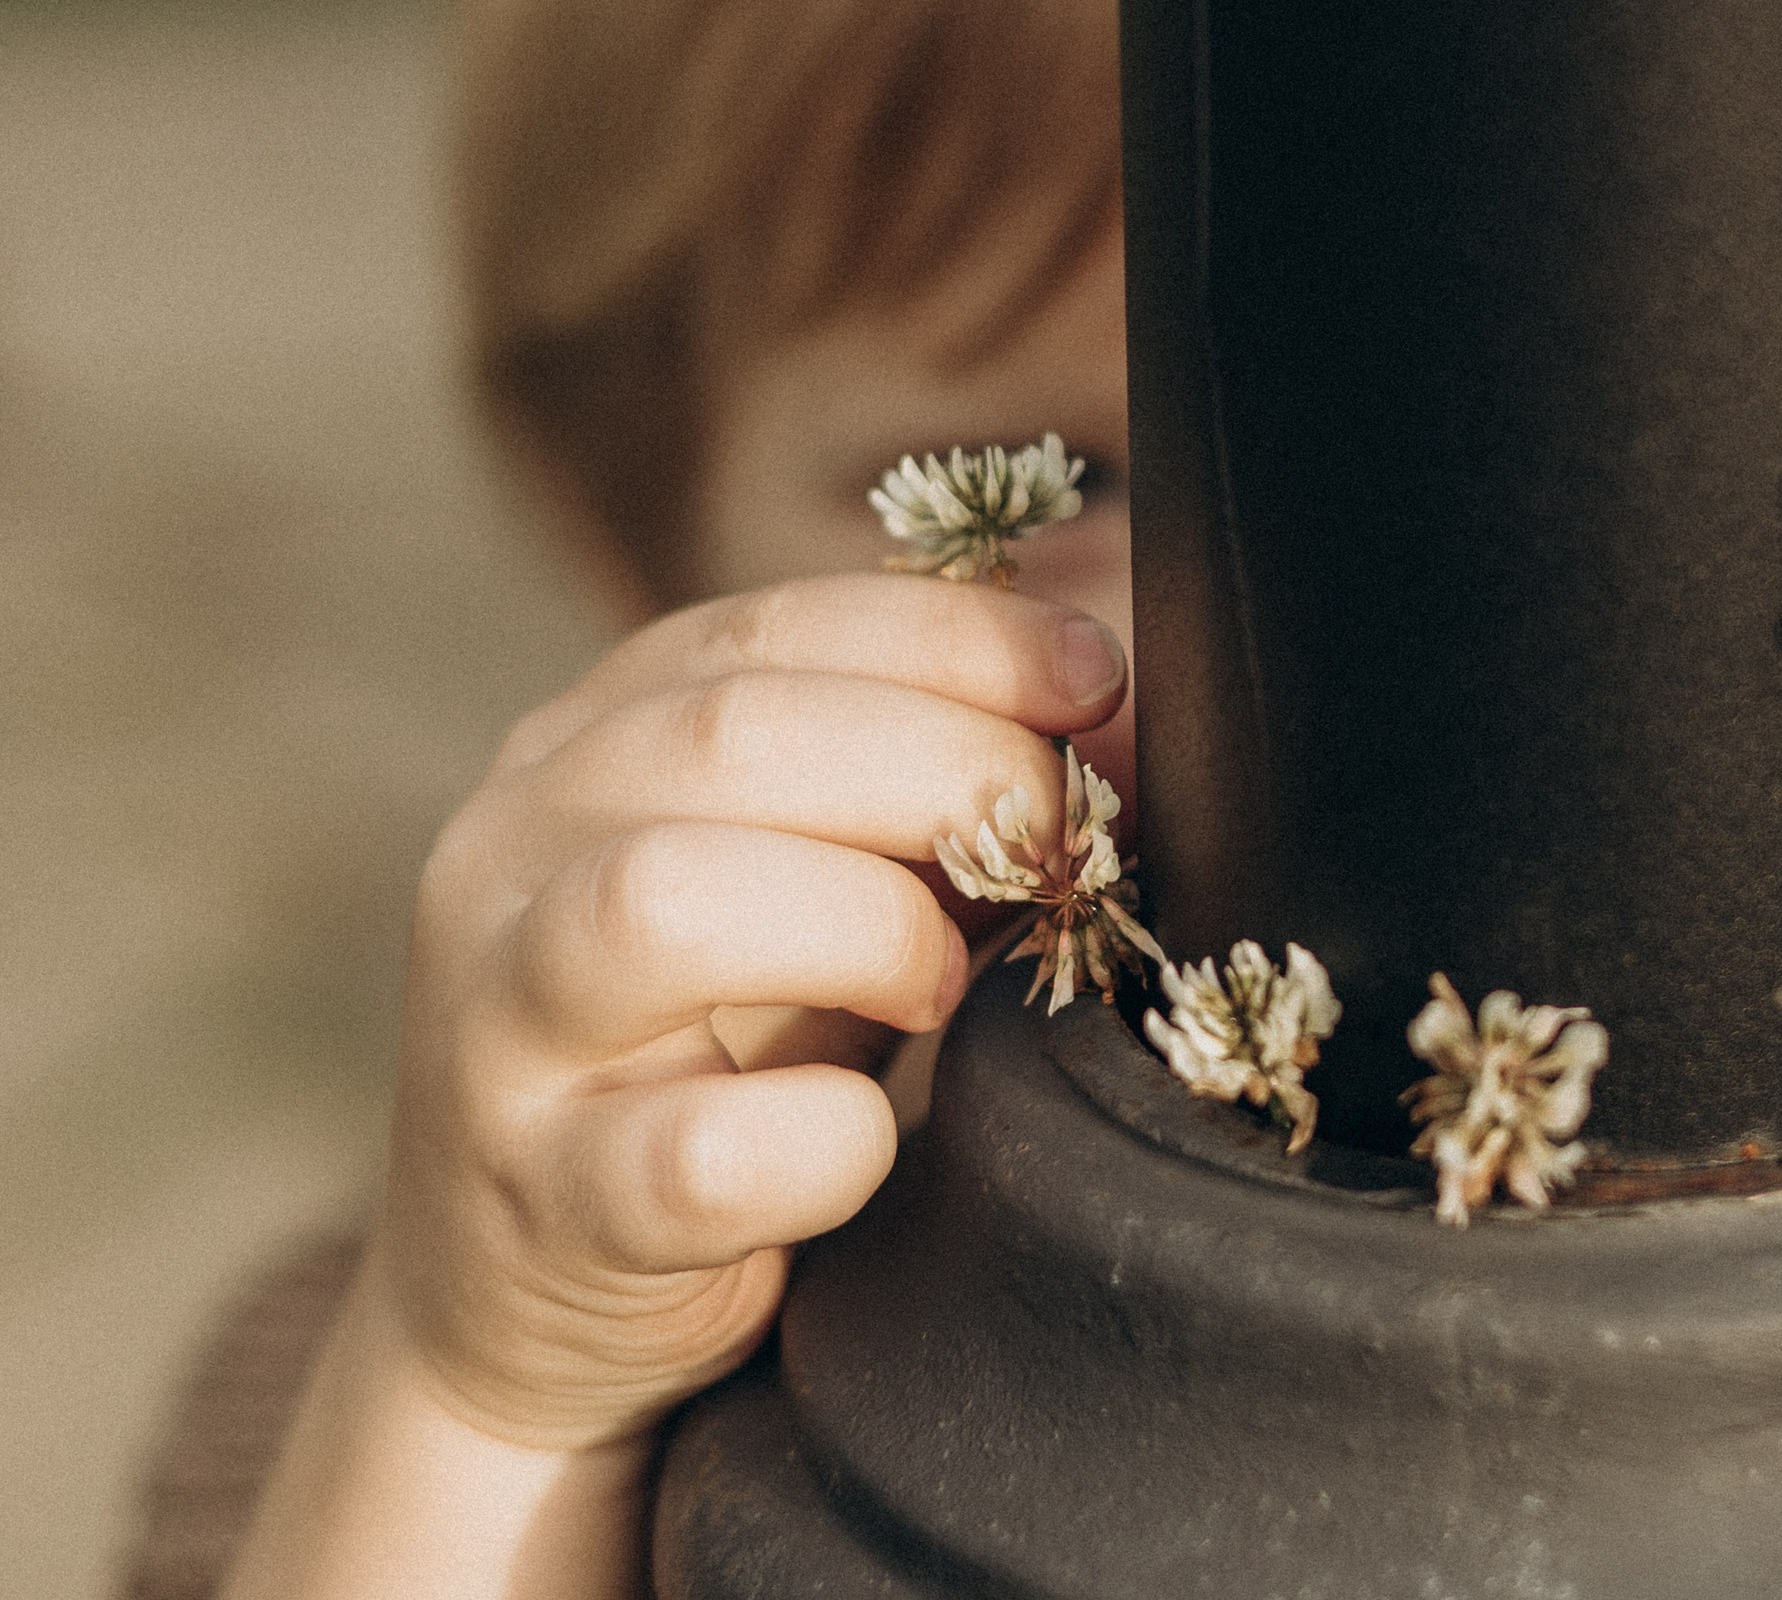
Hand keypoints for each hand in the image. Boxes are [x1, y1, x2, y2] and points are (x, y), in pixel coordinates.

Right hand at [384, 571, 1125, 1445]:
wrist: (523, 1310)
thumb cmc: (709, 1069)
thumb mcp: (809, 897)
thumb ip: (926, 803)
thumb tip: (1120, 730)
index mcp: (585, 747)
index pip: (772, 630)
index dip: (956, 638)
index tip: (1095, 678)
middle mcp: (509, 857)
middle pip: (733, 735)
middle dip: (949, 769)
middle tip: (1061, 851)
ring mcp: (502, 1029)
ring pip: (666, 903)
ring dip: (869, 925)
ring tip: (941, 988)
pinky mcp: (544, 1203)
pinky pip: (701, 1153)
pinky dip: (829, 1142)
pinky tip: (870, 1139)